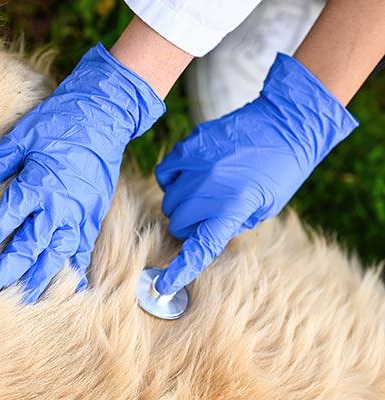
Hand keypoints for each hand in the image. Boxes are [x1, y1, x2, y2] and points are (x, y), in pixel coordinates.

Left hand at [0, 43, 164, 301]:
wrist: (103, 114)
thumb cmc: (58, 122)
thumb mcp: (19, 138)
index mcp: (36, 185)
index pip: (1, 222)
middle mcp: (59, 206)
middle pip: (30, 248)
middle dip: (9, 270)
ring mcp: (81, 213)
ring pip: (58, 255)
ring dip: (41, 278)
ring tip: (26, 296)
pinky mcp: (95, 214)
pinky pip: (83, 249)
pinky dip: (72, 268)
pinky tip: (64, 283)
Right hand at [154, 53, 358, 294]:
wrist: (283, 124)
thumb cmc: (279, 170)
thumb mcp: (263, 207)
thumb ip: (230, 223)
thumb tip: (202, 233)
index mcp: (233, 207)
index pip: (200, 247)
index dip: (180, 270)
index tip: (164, 286)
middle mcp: (209, 188)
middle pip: (178, 223)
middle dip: (190, 226)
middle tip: (208, 216)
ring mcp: (196, 165)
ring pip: (169, 201)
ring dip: (181, 204)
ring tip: (204, 193)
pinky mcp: (187, 147)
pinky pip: (164, 174)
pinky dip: (172, 181)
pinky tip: (189, 177)